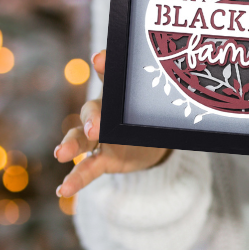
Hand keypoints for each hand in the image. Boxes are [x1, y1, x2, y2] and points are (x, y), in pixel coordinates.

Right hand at [54, 50, 170, 197]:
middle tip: (95, 128)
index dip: (106, 67)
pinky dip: (75, 179)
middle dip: (92, 119)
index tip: (100, 59)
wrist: (153, 143)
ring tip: (61, 153)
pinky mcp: (102, 159)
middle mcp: (103, 112)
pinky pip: (86, 168)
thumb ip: (163, 96)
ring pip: (81, 138)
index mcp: (118, 94)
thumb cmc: (150, 116)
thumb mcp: (158, 107)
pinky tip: (63, 190)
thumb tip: (187, 80)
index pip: (111, 77)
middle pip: (92, 111)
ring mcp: (99, 138)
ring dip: (71, 145)